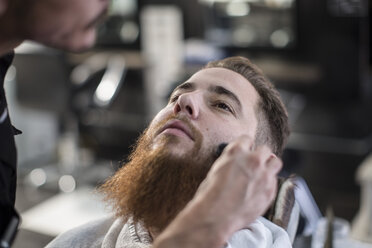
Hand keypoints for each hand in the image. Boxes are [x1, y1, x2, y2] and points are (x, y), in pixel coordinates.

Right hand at [153, 135, 282, 247]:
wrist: (215, 216)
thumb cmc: (210, 194)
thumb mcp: (216, 169)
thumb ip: (231, 161)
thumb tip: (236, 162)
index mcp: (235, 152)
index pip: (247, 139)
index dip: (245, 146)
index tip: (245, 151)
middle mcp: (252, 160)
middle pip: (264, 149)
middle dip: (259, 155)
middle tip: (255, 163)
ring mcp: (264, 175)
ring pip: (276, 162)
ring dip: (270, 165)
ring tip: (263, 172)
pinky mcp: (270, 190)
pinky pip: (275, 181)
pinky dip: (269, 182)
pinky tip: (260, 189)